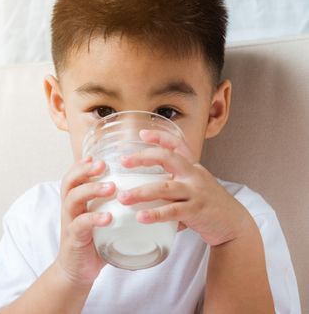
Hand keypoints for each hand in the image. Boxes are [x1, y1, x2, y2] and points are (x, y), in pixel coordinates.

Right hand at [56, 156, 115, 285]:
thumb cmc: (93, 242)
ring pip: (73, 199)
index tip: (96, 156)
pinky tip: (108, 217)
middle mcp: (70, 208)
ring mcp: (70, 222)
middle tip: (103, 165)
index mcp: (76, 201)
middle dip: (85, 170)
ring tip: (110, 187)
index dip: (82, 165)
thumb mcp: (101, 220)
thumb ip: (114, 206)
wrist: (77, 271)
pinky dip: (94, 218)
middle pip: (70, 182)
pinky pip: (80, 224)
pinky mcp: (74, 238)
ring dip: (91, 190)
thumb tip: (146, 195)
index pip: (73, 176)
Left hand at [117, 129, 251, 245]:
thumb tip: (140, 188)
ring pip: (165, 188)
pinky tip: (140, 217)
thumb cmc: (207, 205)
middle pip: (167, 158)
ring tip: (123, 197)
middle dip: (143, 157)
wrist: (234, 224)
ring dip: (141, 192)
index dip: (159, 136)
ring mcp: (196, 192)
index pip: (177, 144)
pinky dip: (155, 214)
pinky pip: (172, 211)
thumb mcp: (193, 186)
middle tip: (123, 161)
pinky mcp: (196, 211)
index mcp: (192, 167)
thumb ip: (172, 184)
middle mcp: (194, 175)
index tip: (141, 134)